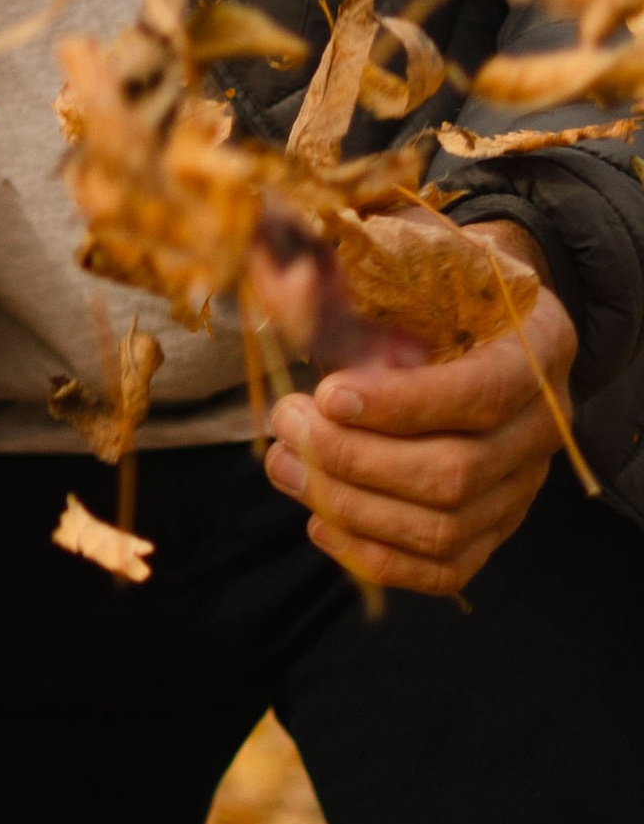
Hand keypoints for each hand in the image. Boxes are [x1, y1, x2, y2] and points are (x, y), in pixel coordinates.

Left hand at [258, 221, 576, 598]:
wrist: (473, 317)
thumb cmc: (434, 284)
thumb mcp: (404, 254)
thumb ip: (346, 267)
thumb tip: (280, 282)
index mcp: (540, 344)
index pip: (480, 394)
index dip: (400, 405)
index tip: (325, 393)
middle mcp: (544, 424)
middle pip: (455, 473)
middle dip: (353, 458)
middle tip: (284, 422)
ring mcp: (522, 484)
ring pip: (444, 528)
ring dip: (350, 505)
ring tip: (283, 464)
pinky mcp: (494, 526)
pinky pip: (445, 568)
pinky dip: (376, 558)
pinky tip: (319, 520)